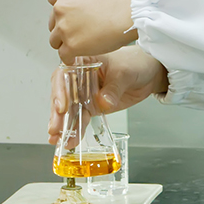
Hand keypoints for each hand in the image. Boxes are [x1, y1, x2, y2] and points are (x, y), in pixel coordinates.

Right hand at [47, 46, 168, 143]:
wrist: (148, 73)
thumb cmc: (135, 62)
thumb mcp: (125, 72)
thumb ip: (114, 88)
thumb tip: (103, 102)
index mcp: (83, 61)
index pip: (64, 74)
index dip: (60, 91)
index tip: (62, 107)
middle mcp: (79, 78)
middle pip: (62, 95)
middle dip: (57, 113)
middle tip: (55, 128)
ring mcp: (84, 93)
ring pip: (68, 110)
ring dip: (63, 125)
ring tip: (58, 139)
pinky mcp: (92, 106)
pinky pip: (80, 118)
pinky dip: (75, 130)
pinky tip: (70, 141)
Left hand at [48, 0, 137, 62]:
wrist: (133, 12)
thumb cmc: (122, 1)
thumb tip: (77, 11)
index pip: (53, 1)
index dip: (62, 11)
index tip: (68, 17)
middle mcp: (61, 6)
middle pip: (53, 22)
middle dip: (64, 28)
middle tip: (78, 32)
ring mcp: (64, 27)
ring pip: (55, 40)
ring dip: (65, 43)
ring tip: (80, 44)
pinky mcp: (71, 45)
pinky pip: (63, 55)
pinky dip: (69, 57)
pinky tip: (77, 56)